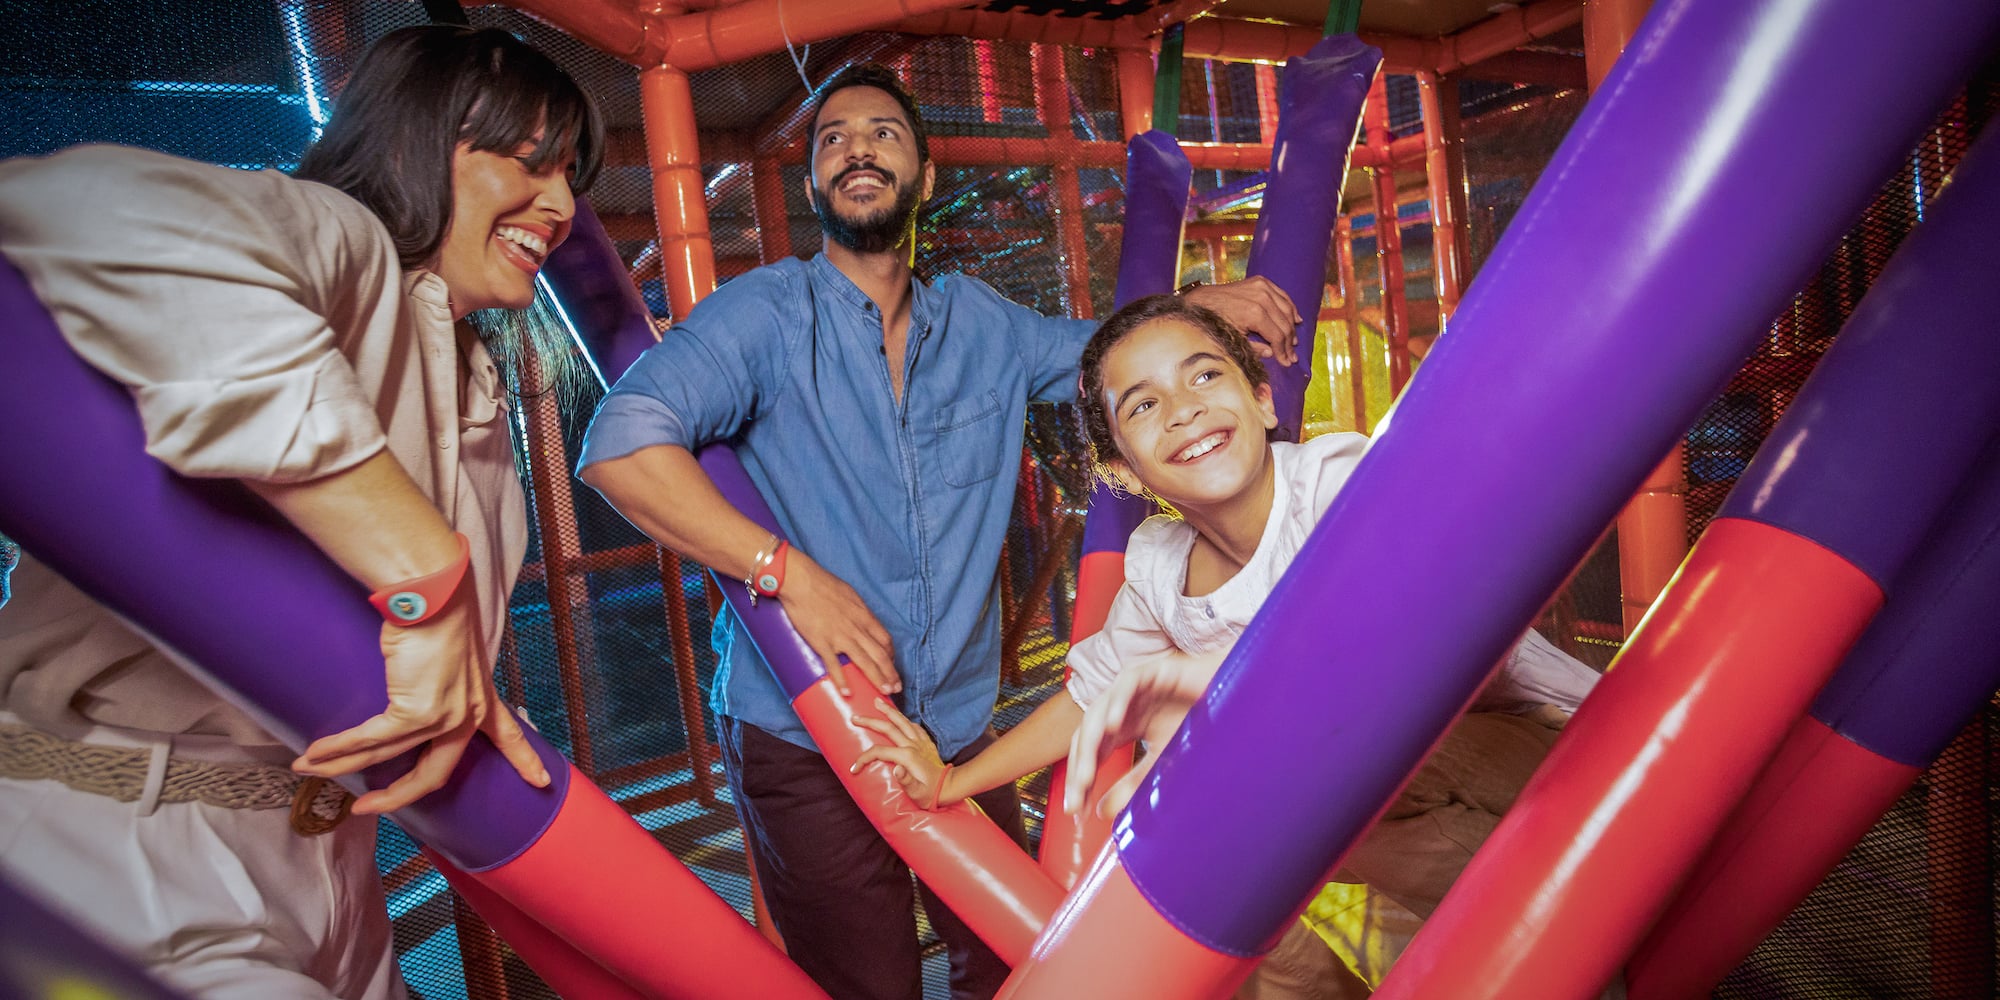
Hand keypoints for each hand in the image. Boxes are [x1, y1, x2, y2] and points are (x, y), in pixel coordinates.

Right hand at [293, 584, 547, 815]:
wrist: (432, 595)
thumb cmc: (438, 613)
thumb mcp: (453, 654)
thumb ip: (443, 681)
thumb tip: (411, 693)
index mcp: (482, 699)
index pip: (510, 736)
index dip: (524, 760)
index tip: (542, 781)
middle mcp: (466, 715)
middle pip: (434, 774)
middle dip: (398, 796)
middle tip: (369, 807)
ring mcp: (441, 718)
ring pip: (387, 756)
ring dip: (344, 765)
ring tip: (312, 769)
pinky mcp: (414, 712)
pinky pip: (370, 740)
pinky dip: (339, 749)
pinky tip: (315, 755)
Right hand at [781, 550, 898, 696]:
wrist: (801, 581)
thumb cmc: (823, 584)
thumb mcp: (849, 594)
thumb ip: (857, 610)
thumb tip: (861, 619)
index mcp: (863, 616)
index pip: (885, 639)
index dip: (891, 655)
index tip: (891, 665)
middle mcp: (856, 628)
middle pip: (880, 655)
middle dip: (890, 673)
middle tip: (896, 687)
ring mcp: (840, 637)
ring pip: (865, 662)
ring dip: (877, 679)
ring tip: (884, 693)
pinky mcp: (823, 642)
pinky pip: (835, 665)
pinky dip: (842, 680)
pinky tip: (847, 693)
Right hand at [850, 698, 956, 808]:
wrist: (950, 788)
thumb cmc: (930, 793)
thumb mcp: (917, 792)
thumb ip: (906, 781)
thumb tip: (897, 769)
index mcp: (906, 756)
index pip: (878, 751)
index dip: (863, 759)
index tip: (854, 769)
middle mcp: (912, 745)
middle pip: (887, 728)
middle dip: (870, 721)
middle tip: (855, 717)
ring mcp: (920, 742)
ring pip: (902, 721)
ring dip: (888, 711)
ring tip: (878, 702)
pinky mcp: (927, 744)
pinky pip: (915, 727)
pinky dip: (905, 720)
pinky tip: (902, 718)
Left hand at [1064, 653, 1220, 817]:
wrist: (1233, 698)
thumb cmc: (1199, 725)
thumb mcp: (1162, 762)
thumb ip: (1133, 783)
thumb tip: (1102, 812)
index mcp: (1121, 727)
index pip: (1090, 754)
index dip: (1080, 781)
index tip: (1076, 809)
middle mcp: (1120, 707)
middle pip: (1086, 735)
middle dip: (1079, 768)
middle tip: (1077, 798)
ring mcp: (1132, 688)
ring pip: (1099, 710)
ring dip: (1090, 741)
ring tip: (1087, 774)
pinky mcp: (1151, 670)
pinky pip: (1127, 684)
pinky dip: (1118, 702)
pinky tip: (1113, 726)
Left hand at [1183, 277, 1301, 366]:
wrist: (1201, 300)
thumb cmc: (1213, 321)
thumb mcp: (1232, 340)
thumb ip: (1253, 348)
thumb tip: (1271, 354)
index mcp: (1255, 314)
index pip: (1278, 336)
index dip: (1283, 351)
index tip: (1287, 362)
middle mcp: (1262, 298)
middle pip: (1284, 324)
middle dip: (1289, 342)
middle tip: (1292, 355)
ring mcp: (1262, 287)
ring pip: (1287, 309)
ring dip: (1292, 326)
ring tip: (1294, 341)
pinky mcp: (1261, 281)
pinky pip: (1282, 295)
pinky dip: (1290, 307)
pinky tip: (1295, 318)